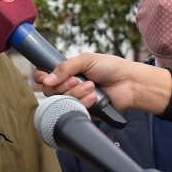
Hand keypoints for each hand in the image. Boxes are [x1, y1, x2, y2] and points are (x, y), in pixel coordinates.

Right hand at [33, 52, 171, 114]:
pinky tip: (94, 97)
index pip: (43, 77)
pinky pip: (74, 111)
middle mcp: (68, 86)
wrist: (129, 83)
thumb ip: (64, 67)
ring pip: (62, 102)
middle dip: (64, 85)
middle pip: (50, 91)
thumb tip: (46, 79)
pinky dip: (84, 103)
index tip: (46, 77)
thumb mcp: (86, 60)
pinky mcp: (83, 111)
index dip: (41, 78)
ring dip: (76, 93)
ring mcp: (75, 99)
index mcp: (66, 72)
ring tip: (92, 87)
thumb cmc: (110, 67)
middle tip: (78, 80)